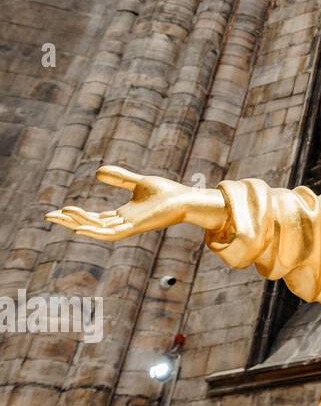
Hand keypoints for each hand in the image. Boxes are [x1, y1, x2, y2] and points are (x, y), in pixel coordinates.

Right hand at [44, 165, 228, 241]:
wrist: (186, 199)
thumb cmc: (166, 193)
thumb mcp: (137, 183)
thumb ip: (119, 178)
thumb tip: (97, 172)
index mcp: (123, 214)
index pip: (94, 217)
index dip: (76, 215)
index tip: (58, 210)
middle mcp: (123, 222)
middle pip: (90, 224)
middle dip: (70, 221)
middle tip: (49, 216)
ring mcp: (128, 226)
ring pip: (96, 229)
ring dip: (78, 223)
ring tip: (61, 215)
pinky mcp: (135, 227)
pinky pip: (111, 234)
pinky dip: (95, 232)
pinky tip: (79, 229)